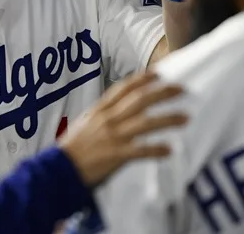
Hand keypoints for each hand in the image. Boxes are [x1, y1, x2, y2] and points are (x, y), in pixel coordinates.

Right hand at [58, 72, 186, 186]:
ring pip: (145, 122)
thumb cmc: (73, 148)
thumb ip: (104, 115)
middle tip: (182, 89)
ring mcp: (112, 136)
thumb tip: (121, 110)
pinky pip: (140, 150)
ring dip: (168, 119)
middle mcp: (108, 118)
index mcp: (100, 109)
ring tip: (185, 117)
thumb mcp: (86, 123)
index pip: (124, 88)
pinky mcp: (115, 155)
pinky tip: (169, 150)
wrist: (58, 169)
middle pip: (140, 100)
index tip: (159, 73)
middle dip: (163, 93)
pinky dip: (156, 149)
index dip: (143, 79)